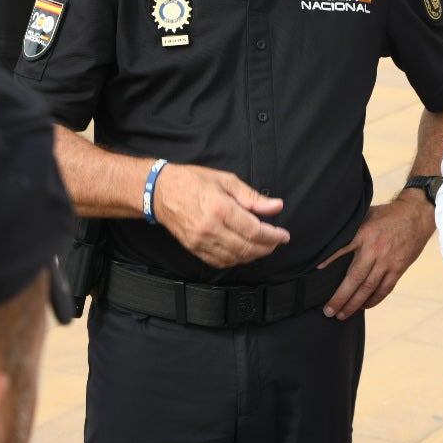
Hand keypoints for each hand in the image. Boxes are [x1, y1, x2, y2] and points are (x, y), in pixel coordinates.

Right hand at [152, 163, 288, 267]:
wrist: (160, 192)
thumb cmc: (191, 182)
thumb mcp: (226, 181)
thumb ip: (253, 197)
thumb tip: (276, 206)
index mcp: (219, 208)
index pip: (254, 230)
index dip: (273, 235)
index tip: (283, 235)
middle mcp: (210, 228)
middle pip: (247, 248)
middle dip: (267, 247)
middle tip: (276, 241)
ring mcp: (200, 241)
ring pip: (235, 258)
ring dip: (254, 255)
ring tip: (264, 245)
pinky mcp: (194, 249)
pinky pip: (220, 262)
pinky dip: (236, 260)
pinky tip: (244, 251)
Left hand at [319, 196, 434, 318]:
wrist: (416, 216)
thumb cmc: (387, 216)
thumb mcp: (365, 216)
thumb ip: (351, 231)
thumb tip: (330, 244)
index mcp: (364, 235)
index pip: (343, 249)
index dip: (330, 260)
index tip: (317, 273)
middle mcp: (375, 250)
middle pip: (356, 279)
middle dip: (341, 297)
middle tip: (329, 311)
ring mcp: (388, 262)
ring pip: (369, 288)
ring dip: (355, 304)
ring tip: (343, 314)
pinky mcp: (398, 268)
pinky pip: (385, 289)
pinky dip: (374, 300)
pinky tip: (364, 306)